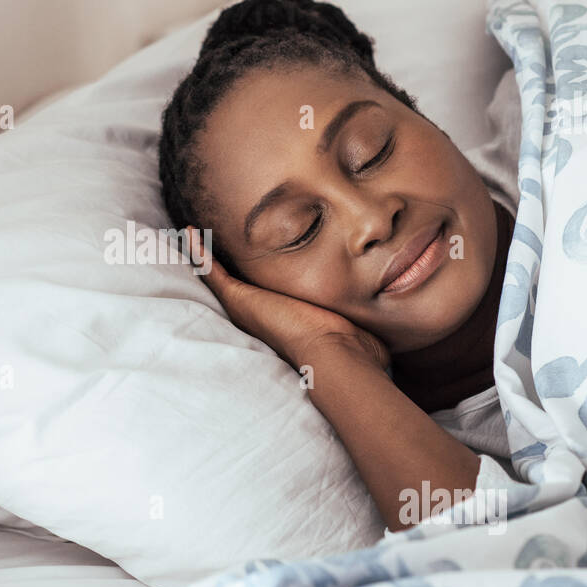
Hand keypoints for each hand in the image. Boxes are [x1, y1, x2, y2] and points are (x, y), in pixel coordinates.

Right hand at [185, 227, 390, 371]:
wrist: (337, 356)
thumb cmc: (353, 347)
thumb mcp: (360, 319)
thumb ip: (368, 313)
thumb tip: (398, 320)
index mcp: (285, 316)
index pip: (266, 290)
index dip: (255, 271)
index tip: (247, 252)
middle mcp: (261, 311)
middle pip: (235, 282)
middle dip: (221, 259)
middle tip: (207, 236)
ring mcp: (247, 305)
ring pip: (217, 274)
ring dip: (204, 253)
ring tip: (191, 230)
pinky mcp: (239, 299)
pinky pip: (212, 271)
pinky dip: (199, 252)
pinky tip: (189, 232)